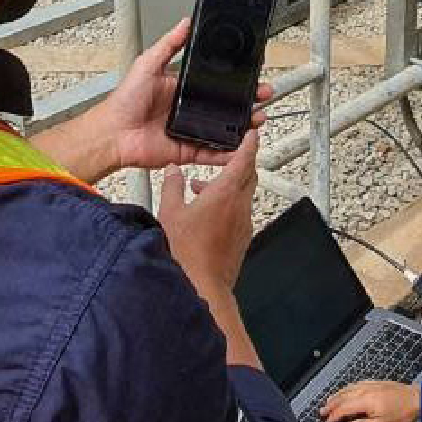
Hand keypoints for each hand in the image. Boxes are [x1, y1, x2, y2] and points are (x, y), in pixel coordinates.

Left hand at [37, 17, 271, 179]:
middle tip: (263, 96)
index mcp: (182, 89)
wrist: (112, 134)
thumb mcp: (147, 64)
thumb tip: (184, 23)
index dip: (234, 81)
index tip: (251, 75)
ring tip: (258, 120)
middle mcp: (188, 110)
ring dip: (243, 127)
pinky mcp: (188, 151)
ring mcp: (190, 131)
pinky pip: (212, 153)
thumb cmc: (124, 101)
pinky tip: (242, 148)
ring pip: (224, 130)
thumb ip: (168, 45)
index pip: (215, 84)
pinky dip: (228, 154)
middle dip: (247, 102)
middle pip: (226, 107)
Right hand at [157, 129, 258, 297]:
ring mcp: (244, 224)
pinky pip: (239, 213)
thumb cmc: (186, 253)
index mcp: (225, 193)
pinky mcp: (242, 239)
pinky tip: (207, 215)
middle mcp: (240, 206)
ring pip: (243, 195)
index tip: (252, 134)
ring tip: (201, 191)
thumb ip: (172, 187)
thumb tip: (174, 171)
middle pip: (249, 176)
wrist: (202, 287)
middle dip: (238, 164)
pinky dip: (228, 206)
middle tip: (225, 158)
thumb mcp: (170, 213)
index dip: (249, 144)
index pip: (244, 160)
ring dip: (228, 187)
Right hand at [322, 381, 420, 421]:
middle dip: (331, 405)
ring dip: (337, 395)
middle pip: (343, 397)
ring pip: (348, 389)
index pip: (343, 409)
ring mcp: (371, 385)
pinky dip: (347, 388)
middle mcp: (366, 391)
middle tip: (322, 412)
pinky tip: (347, 390)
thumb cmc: (403, 413)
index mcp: (365, 401)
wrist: (419, 399)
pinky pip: (356, 384)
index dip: (333, 417)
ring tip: (330, 401)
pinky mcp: (377, 383)